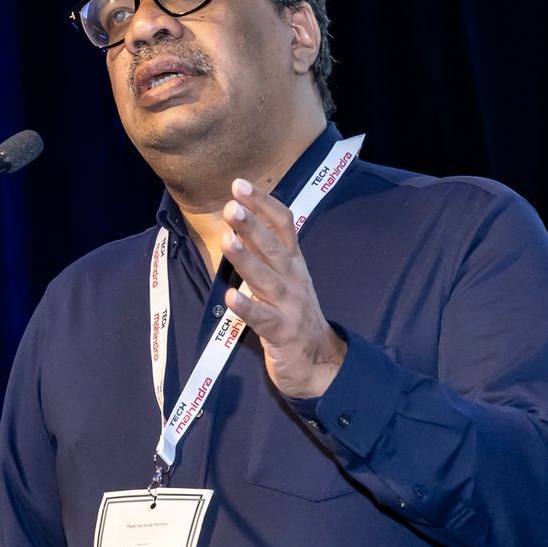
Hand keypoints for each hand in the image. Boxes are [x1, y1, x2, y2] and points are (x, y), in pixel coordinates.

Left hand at [220, 177, 347, 399]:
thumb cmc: (294, 314)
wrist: (320, 361)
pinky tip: (231, 297)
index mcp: (294, 262)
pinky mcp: (282, 333)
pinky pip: (262, 318)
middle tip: (232, 206)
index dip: (263, 204)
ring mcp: (290, 305)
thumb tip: (240, 222)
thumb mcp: (286, 278)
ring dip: (246, 260)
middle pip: (273, 247)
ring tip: (227, 241)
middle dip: (252, 225)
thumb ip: (267, 253)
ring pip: (266, 279)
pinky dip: (247, 307)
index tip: (239, 185)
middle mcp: (294, 278)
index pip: (283, 224)